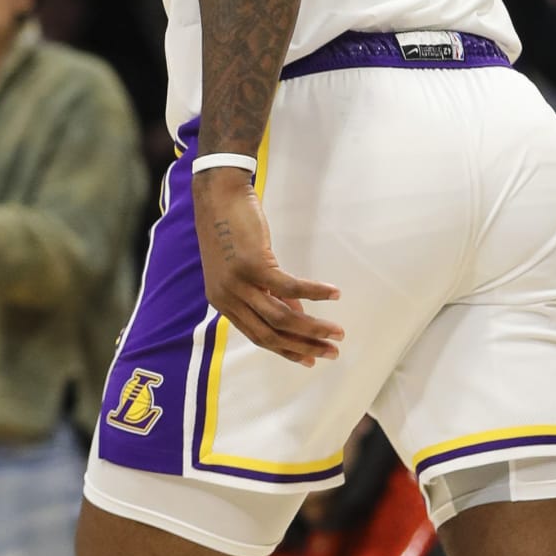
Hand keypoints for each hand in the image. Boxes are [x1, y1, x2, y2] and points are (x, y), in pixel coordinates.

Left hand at [194, 169, 342, 366]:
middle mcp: (227, 298)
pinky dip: (314, 292)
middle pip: (270, 334)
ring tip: (338, 331)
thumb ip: (266, 292)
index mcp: (222, 302)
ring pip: (282, 317)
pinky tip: (334, 294)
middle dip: (304, 346)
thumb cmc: (231, 230)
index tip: (311, 359)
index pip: (258, 336)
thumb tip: (295, 311)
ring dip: (313, 327)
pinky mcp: (253, 265)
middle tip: (332, 351)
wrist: (217, 196)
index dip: (286, 350)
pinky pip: (290, 287)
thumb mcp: (244, 268)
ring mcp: (239, 283)